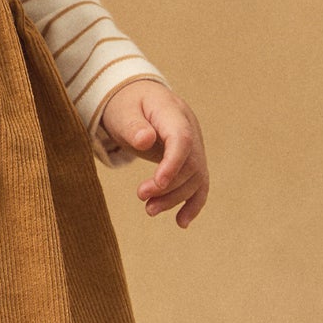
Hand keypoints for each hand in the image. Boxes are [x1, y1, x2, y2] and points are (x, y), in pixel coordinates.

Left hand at [98, 78, 208, 227]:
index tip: (157, 184)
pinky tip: (181, 222)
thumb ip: (133, 126)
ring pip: (195, 177)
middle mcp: (190, 128)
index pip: (182, 139)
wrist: (138, 99)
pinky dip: (192, 203)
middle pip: (190, 163)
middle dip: (168, 186)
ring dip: (175, 198)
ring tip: (149, 210)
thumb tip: (145, 140)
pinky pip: (199, 183)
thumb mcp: (123, 112)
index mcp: (173, 112)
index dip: (173, 163)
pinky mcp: (192, 159)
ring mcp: (195, 145)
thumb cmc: (127, 105)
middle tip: (142, 198)